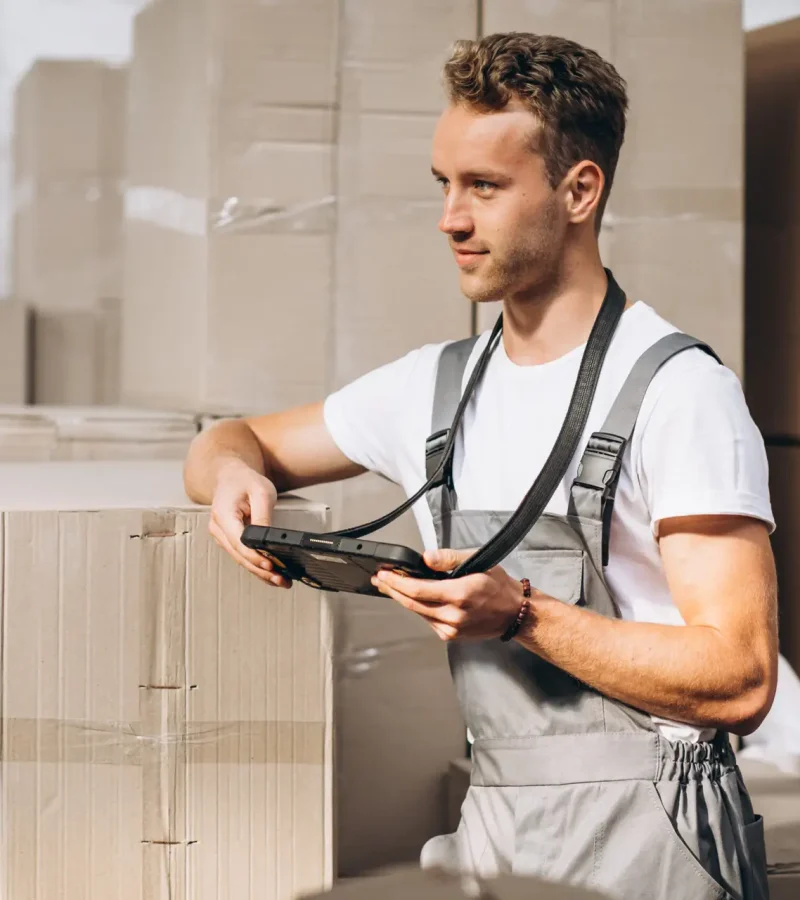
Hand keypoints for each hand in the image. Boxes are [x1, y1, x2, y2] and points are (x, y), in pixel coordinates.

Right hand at [208, 459, 290, 587]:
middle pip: (240, 555)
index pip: (239, 542)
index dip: (255, 556)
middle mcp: (218, 528)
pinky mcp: (228, 539)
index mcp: (223, 515)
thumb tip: (267, 539)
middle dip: (261, 570)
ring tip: (281, 580)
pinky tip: (270, 574)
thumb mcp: (261, 492)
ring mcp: (221, 535)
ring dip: (260, 572)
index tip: (271, 565)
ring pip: (240, 559)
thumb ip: (263, 516)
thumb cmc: (244, 480)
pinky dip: (256, 565)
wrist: (231, 475)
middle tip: (282, 579)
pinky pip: (241, 555)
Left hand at [371, 547, 524, 641]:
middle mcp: (453, 615)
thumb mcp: (478, 560)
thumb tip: (426, 558)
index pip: (418, 590)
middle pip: (412, 603)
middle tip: (379, 580)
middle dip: (392, 590)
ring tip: (390, 586)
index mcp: (459, 595)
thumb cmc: (498, 586)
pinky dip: (418, 608)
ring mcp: (451, 628)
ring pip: (418, 612)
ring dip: (402, 599)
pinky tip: (413, 598)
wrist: (514, 613)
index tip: (384, 574)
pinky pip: (427, 620)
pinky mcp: (450, 635)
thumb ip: (449, 558)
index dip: (396, 583)